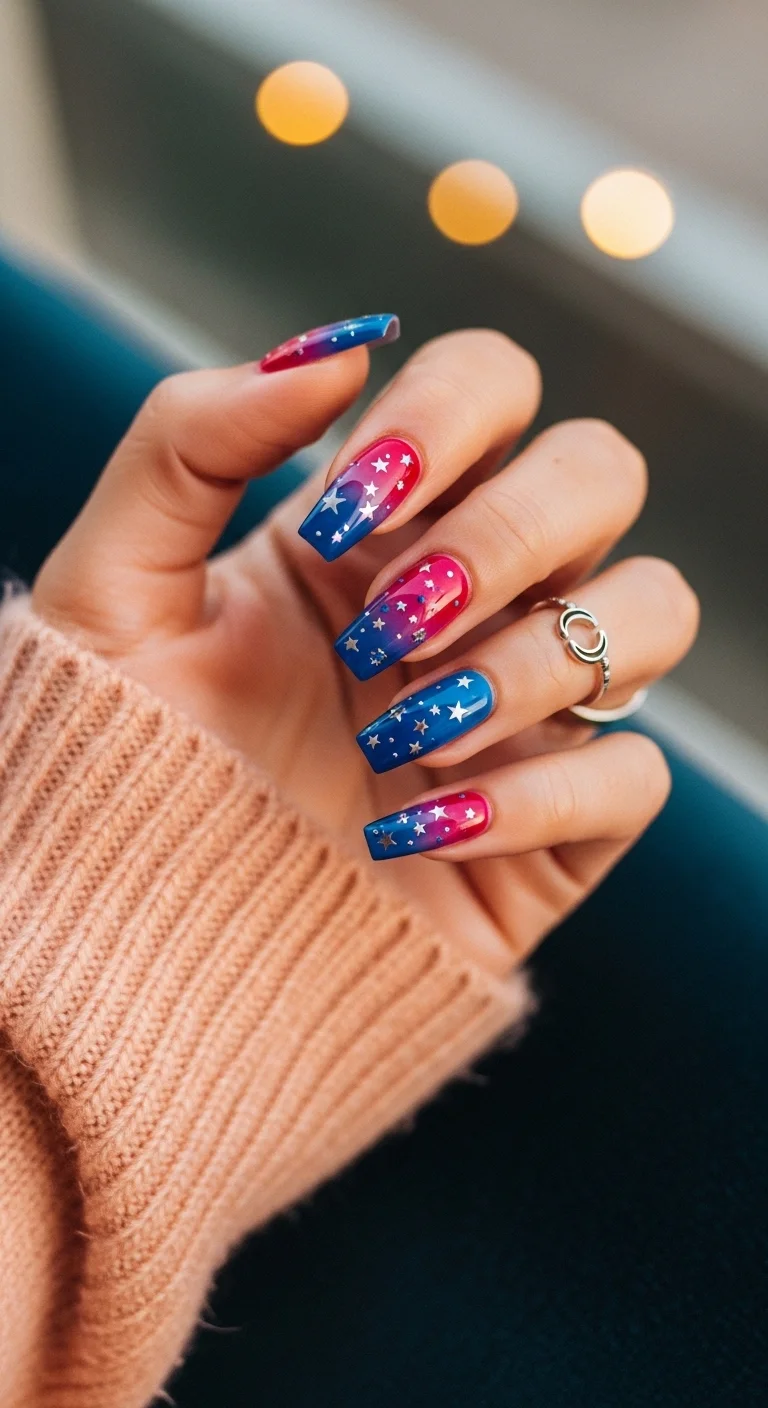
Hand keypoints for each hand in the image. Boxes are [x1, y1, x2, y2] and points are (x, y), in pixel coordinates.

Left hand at [33, 329, 697, 976]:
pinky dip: (540, 796)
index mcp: (376, 522)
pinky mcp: (555, 824)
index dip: (449, 418)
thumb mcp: (112, 585)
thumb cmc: (118, 756)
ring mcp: (522, 705)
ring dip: (530, 663)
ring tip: (405, 735)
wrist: (138, 936)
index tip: (353, 507)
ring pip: (653, 611)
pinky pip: (635, 776)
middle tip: (384, 630)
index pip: (494, 384)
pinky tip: (421, 831)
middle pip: (601, 472)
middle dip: (506, 536)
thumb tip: (338, 348)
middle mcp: (469, 596)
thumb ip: (191, 439)